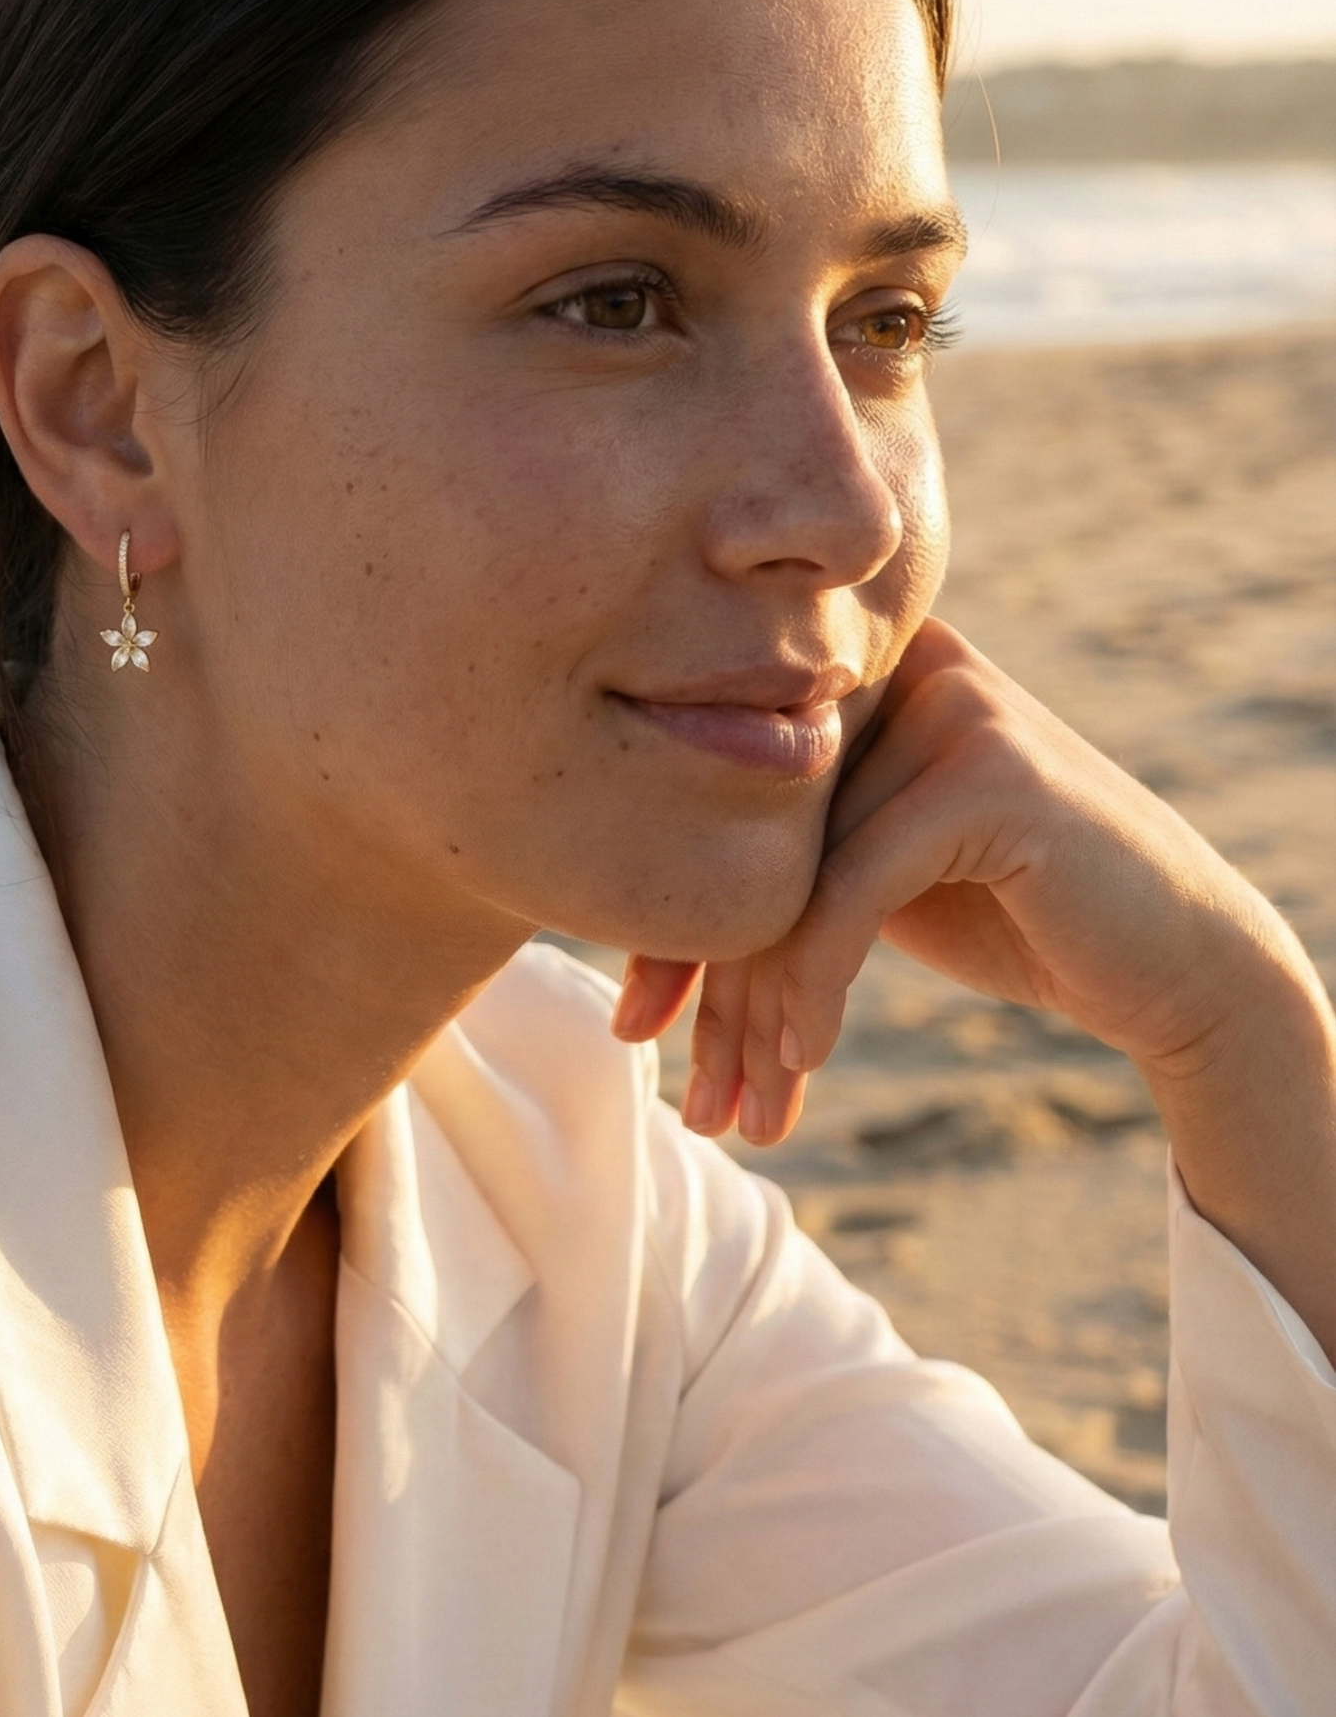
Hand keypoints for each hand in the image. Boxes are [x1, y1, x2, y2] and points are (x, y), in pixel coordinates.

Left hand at [613, 616, 1335, 1352]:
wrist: (1173, 958)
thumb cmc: (1001, 913)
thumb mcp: (862, 872)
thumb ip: (769, 851)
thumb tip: (611, 894)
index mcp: (848, 676)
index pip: (713, 797)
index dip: (663, 921)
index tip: (634, 1025)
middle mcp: (890, 667)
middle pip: (741, 833)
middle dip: (704, 984)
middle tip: (688, 1098)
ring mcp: (942, 706)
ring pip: (787, 872)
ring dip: (752, 1015)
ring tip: (733, 1117)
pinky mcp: (985, 770)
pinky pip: (849, 888)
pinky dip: (814, 987)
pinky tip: (805, 1062)